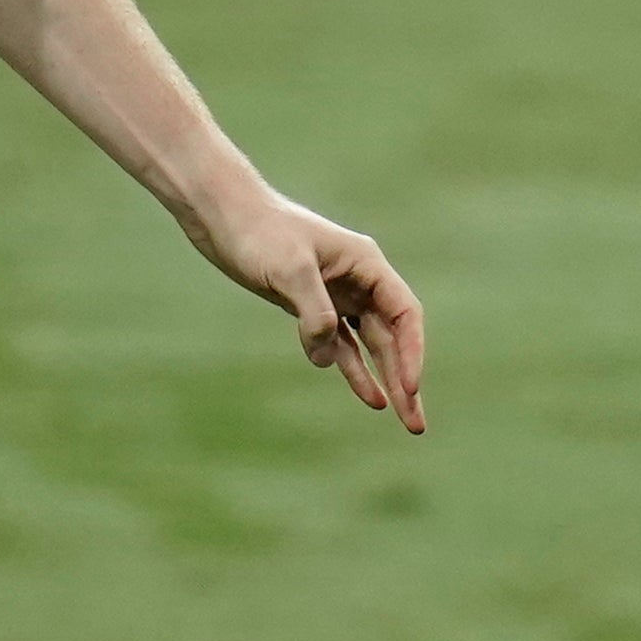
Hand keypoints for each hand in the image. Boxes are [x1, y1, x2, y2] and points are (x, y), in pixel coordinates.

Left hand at [183, 187, 426, 433]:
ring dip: (386, 380)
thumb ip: (315, 312)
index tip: (410, 388)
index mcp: (365, 263)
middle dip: (405, 380)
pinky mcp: (312, 308)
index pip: (404, 314)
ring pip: (371, 346)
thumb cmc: (260, 232)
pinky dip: (354, 371)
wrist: (224, 215)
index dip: (412, 353)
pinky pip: (342, 346)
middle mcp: (359, 280)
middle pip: (392, 338)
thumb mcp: (289, 269)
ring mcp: (337, 295)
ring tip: (403, 419)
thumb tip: (325, 356)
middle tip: (416, 425)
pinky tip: (370, 397)